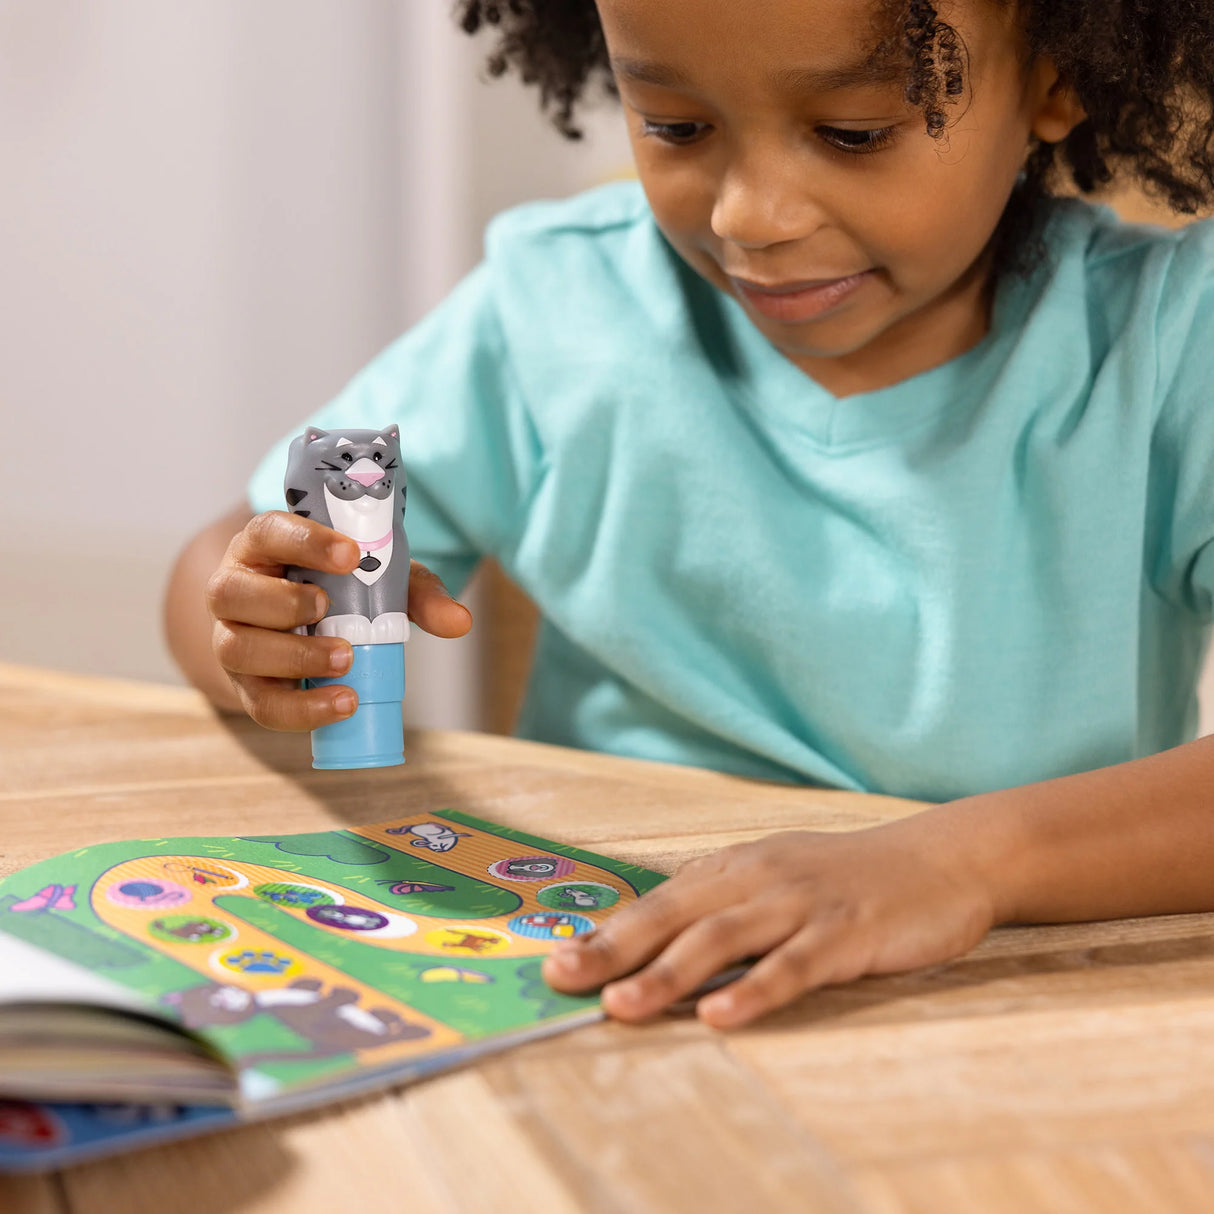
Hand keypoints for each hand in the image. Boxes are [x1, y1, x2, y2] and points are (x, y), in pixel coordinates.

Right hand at [206, 510, 470, 729]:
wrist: (306, 631)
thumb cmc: (340, 591)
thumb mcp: (380, 581)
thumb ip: (418, 594)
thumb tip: (459, 622)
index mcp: (262, 548)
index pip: (267, 531)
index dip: (304, 541)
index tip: (350, 554)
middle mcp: (234, 590)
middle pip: (230, 593)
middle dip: (283, 603)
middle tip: (328, 608)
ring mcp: (231, 639)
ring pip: (236, 649)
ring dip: (294, 656)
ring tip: (345, 660)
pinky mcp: (246, 686)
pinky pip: (260, 703)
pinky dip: (302, 709)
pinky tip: (343, 703)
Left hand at [542, 821, 996, 1028]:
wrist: (938, 857)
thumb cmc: (844, 878)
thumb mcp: (774, 878)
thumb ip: (721, 905)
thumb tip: (654, 943)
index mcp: (734, 869)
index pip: (657, 903)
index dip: (604, 934)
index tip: (555, 964)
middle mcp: (757, 880)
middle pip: (673, 917)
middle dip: (613, 950)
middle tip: (561, 980)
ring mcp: (799, 905)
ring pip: (721, 941)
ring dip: (667, 975)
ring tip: (621, 1005)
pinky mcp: (844, 933)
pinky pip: (792, 966)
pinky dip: (754, 991)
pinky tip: (721, 1016)